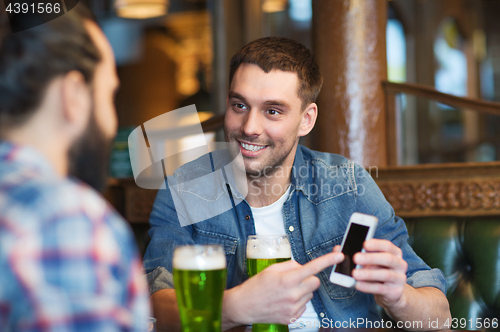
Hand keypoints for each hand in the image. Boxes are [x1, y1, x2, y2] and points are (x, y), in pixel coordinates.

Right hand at [223, 252, 342, 325]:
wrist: (244, 306)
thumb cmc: (256, 286)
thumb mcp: (271, 269)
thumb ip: (291, 266)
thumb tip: (303, 268)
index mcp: (287, 279)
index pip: (312, 268)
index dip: (327, 261)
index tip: (339, 256)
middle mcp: (293, 294)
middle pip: (315, 282)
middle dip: (309, 278)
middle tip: (295, 279)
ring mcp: (293, 307)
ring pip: (310, 294)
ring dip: (303, 291)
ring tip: (285, 291)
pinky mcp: (293, 317)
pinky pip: (304, 305)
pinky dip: (298, 301)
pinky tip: (284, 301)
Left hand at [333, 239, 407, 309]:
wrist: (390, 292)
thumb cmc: (377, 270)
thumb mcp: (369, 261)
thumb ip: (355, 253)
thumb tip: (337, 249)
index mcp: (394, 253)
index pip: (387, 245)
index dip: (376, 244)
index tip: (364, 243)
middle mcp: (400, 264)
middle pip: (388, 259)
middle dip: (371, 258)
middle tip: (355, 258)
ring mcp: (399, 278)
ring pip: (385, 274)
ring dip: (368, 273)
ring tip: (354, 273)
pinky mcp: (395, 292)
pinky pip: (380, 288)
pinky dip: (367, 286)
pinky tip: (357, 285)